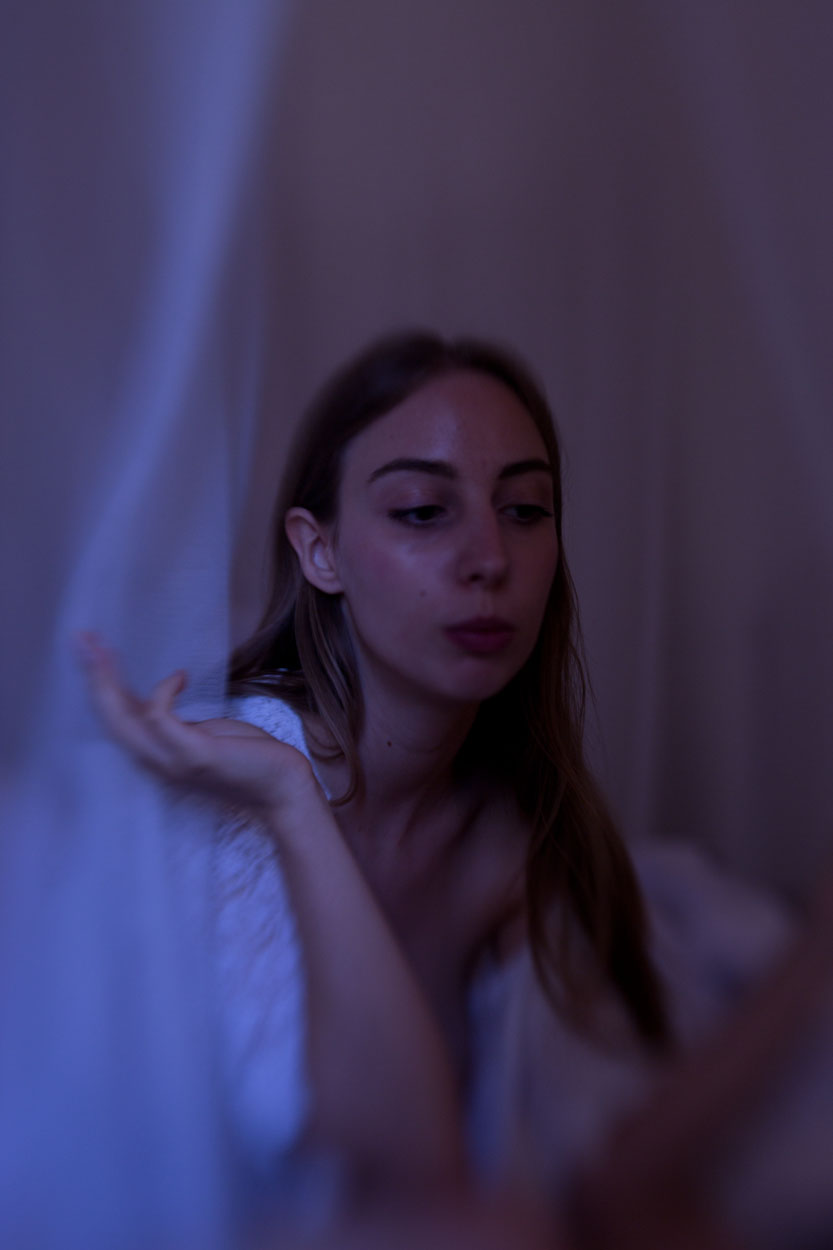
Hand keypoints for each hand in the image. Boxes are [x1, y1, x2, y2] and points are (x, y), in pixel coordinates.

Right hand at [77, 632, 315, 813]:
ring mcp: (172, 761)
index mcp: (157, 754)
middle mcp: (156, 761)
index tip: (92, 652)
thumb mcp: (201, 733)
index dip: (100, 686)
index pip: (116, 720)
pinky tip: (181, 676)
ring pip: (124, 719)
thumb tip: (154, 697)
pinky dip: (163, 691)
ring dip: (108, 681)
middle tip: (83, 639)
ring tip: (103, 648)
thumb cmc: (246, 757)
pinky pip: (160, 718)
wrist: (281, 786)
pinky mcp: (194, 754)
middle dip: (94, 677)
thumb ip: (176, 721)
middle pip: (110, 718)